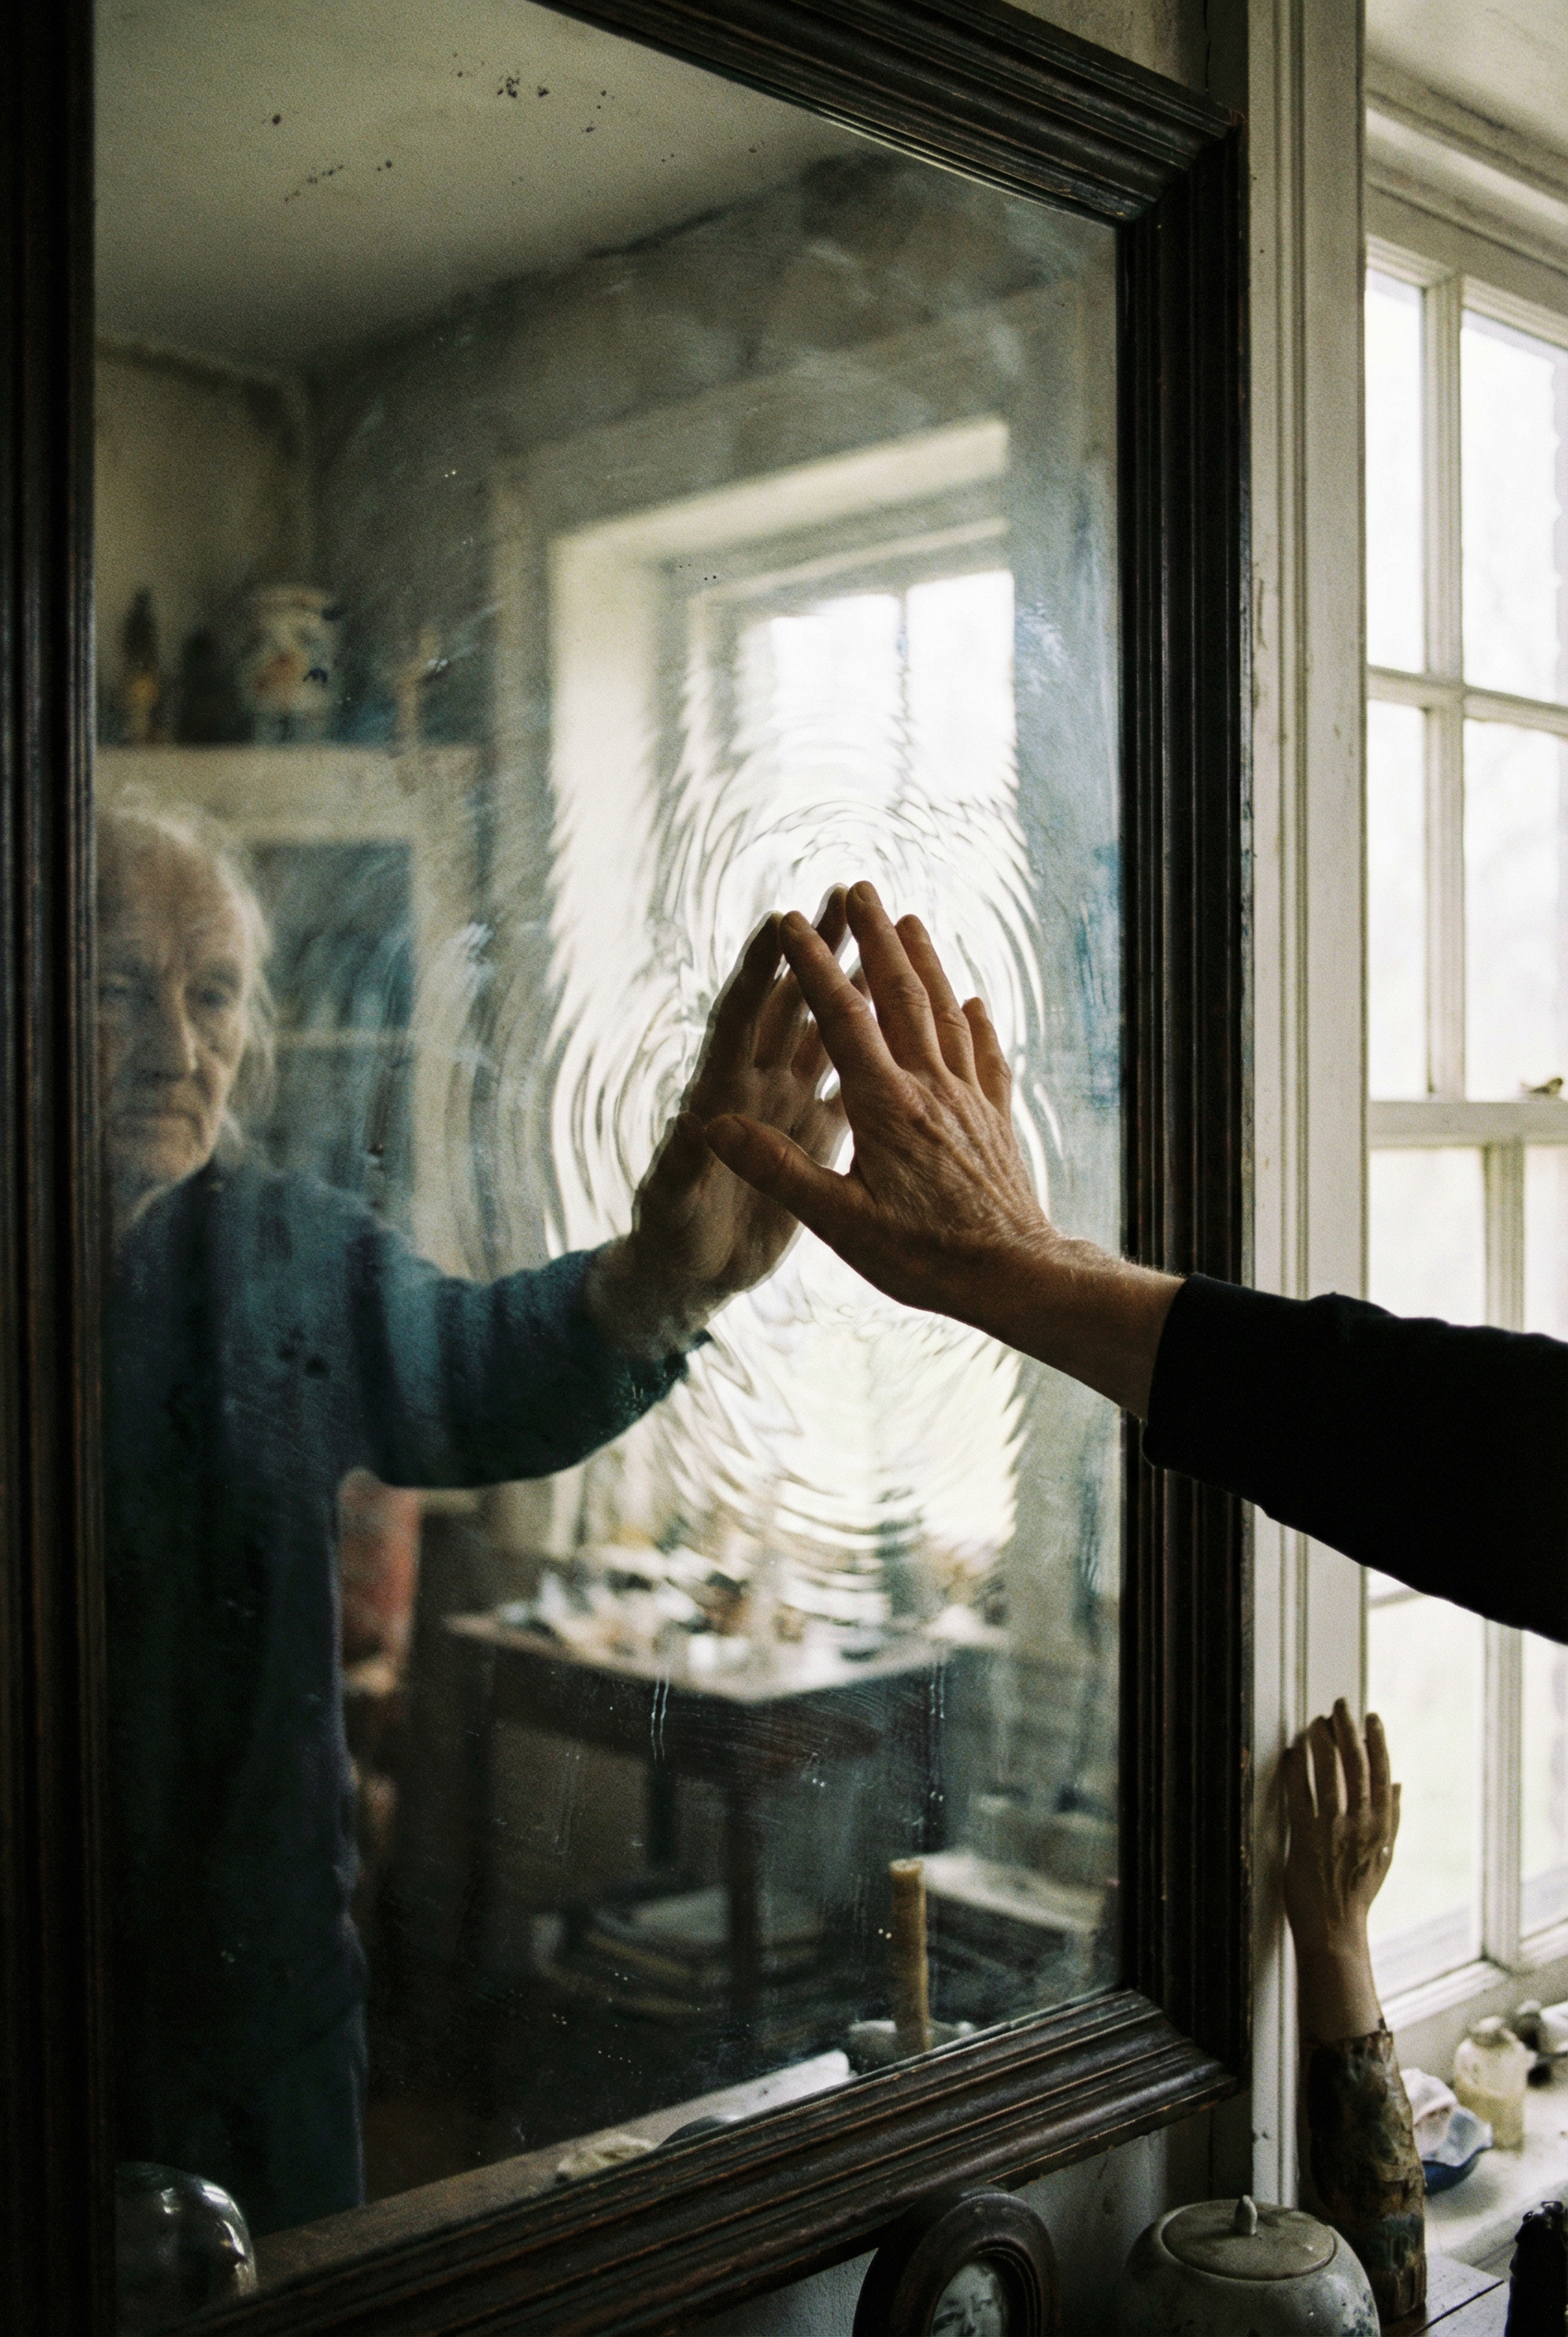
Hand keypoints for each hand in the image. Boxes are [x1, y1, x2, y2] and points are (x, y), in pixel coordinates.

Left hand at [586, 895, 850, 1355]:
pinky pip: (851, 1081)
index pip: (739, 1019)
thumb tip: (691, 1127)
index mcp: (719, 1094)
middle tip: (844, 896)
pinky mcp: (814, 1134)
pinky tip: (907, 1022)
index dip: (757, 972)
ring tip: (882, 938)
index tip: (778, 923)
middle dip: (815, 953)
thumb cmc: (671, 1237)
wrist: (693, 1272)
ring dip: (851, 987)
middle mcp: (755, 1086)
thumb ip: (684, 1165)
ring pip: (827, 1033)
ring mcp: (787, 1105)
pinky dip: (876, 1050)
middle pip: (788, 1005)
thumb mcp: (674, 1203)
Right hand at [701, 880, 1179, 1412]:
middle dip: (875, 937)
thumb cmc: (923, 1258)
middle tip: (859, 888)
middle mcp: (930, 1087)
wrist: (1015, 1277)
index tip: (790, 921)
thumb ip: (777, 1169)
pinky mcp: (996, 1119)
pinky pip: (986, 1054)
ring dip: (924, 962)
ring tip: (911, 921)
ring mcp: (969, 1099)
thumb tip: (714, 1125)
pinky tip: (973, 1002)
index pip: (841, 1018)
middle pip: (901, 994)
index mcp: (884, 1107)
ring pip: (946, 1012)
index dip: (813, 967)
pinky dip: (976, 1019)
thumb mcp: (839, 1225)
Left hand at [1283, 1700, 1400, 2040]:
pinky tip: (1291, 1752)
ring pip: (1329, 1775)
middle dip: (1349, 1731)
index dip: (1378, 1743)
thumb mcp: (1385, 1855)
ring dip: (1322, 1744)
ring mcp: (1333, 1830)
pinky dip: (1296, 1770)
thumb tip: (1400, 1783)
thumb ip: (1393, 1818)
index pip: (1382, 1775)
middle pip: (1357, 1767)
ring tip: (1316, 1721)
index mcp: (1382, 1827)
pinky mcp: (1306, 1838)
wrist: (1335, 1931)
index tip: (1372, 1717)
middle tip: (1341, 1705)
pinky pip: (1299, 1795)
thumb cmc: (1357, 1893)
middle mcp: (1361, 1825)